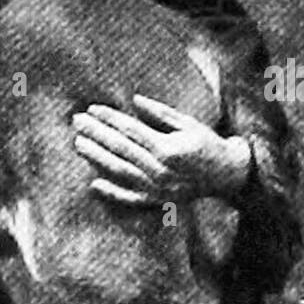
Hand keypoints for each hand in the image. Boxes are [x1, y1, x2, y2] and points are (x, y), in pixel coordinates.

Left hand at [73, 95, 251, 207]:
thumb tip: (134, 101)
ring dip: (96, 158)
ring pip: (119, 172)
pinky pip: (130, 199)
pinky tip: (93, 183)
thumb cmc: (206, 143)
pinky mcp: (157, 202)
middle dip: (95, 133)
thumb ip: (160, 113)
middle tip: (76, 121)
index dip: (108, 118)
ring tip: (78, 144)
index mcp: (167, 148)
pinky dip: (111, 193)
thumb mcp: (187, 123)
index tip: (91, 109)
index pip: (130, 131)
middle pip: (120, 149)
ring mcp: (156, 188)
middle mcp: (159, 170)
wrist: (227, 175)